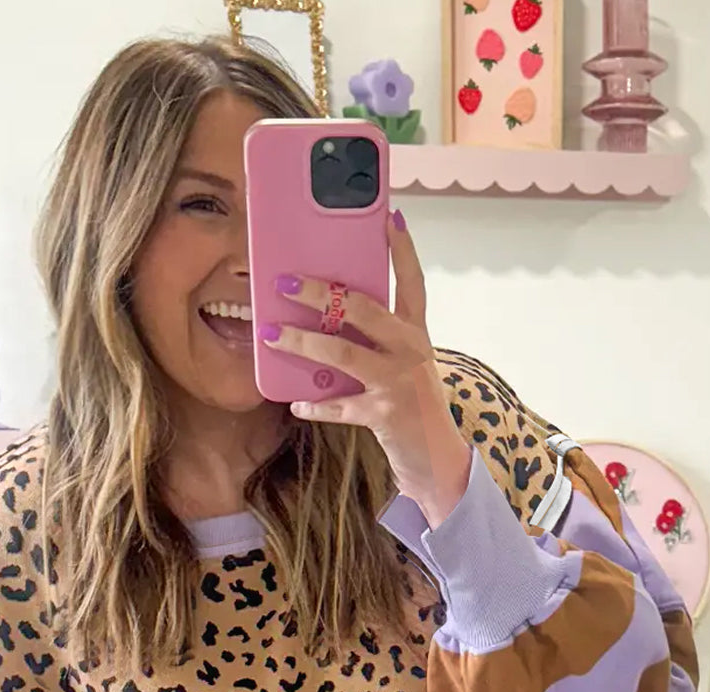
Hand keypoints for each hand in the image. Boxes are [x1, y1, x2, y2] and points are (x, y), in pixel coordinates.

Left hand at [261, 211, 472, 529]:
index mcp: (416, 332)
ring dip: (303, 343)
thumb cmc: (412, 402)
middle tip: (286, 280)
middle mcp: (410, 351)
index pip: (412, 282)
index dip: (401, 249)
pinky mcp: (383, 415)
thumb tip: (327, 315)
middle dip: (321, 293)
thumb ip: (377, 338)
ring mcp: (397, 383)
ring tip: (272, 333)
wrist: (437, 457)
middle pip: (363, 310)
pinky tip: (295, 401)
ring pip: (342, 355)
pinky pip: (339, 407)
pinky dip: (314, 404)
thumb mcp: (405, 362)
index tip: (389, 216)